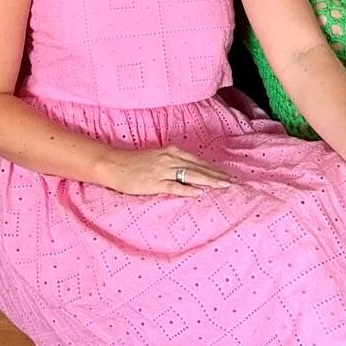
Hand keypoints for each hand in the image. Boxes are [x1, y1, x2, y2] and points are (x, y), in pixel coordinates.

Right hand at [100, 143, 231, 196]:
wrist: (113, 164)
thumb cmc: (133, 163)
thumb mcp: (156, 159)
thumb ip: (171, 164)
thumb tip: (187, 174)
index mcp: (171, 152)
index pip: (198, 161)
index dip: (213, 169)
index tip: (227, 175)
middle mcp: (170, 158)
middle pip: (198, 167)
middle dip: (217, 175)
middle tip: (233, 182)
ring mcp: (162, 170)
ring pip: (191, 175)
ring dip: (209, 180)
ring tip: (223, 186)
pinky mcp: (154, 182)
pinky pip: (174, 186)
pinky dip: (187, 189)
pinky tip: (199, 193)